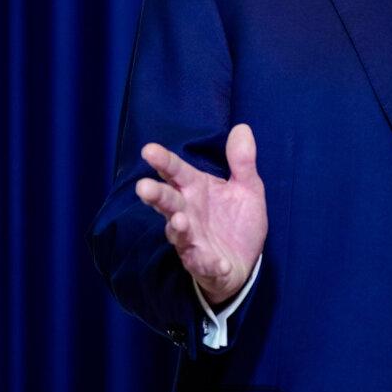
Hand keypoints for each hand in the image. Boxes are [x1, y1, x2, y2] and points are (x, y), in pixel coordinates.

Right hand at [135, 123, 267, 305]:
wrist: (243, 261)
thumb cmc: (236, 220)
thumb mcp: (247, 187)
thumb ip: (242, 161)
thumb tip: (242, 128)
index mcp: (196, 190)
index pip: (176, 172)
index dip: (163, 161)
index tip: (148, 150)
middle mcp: (188, 213)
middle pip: (168, 202)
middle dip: (156, 195)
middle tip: (143, 187)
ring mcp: (193, 240)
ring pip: (179, 234)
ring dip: (177, 228)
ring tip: (178, 222)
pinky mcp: (204, 264)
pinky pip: (204, 263)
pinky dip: (208, 263)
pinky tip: (219, 262)